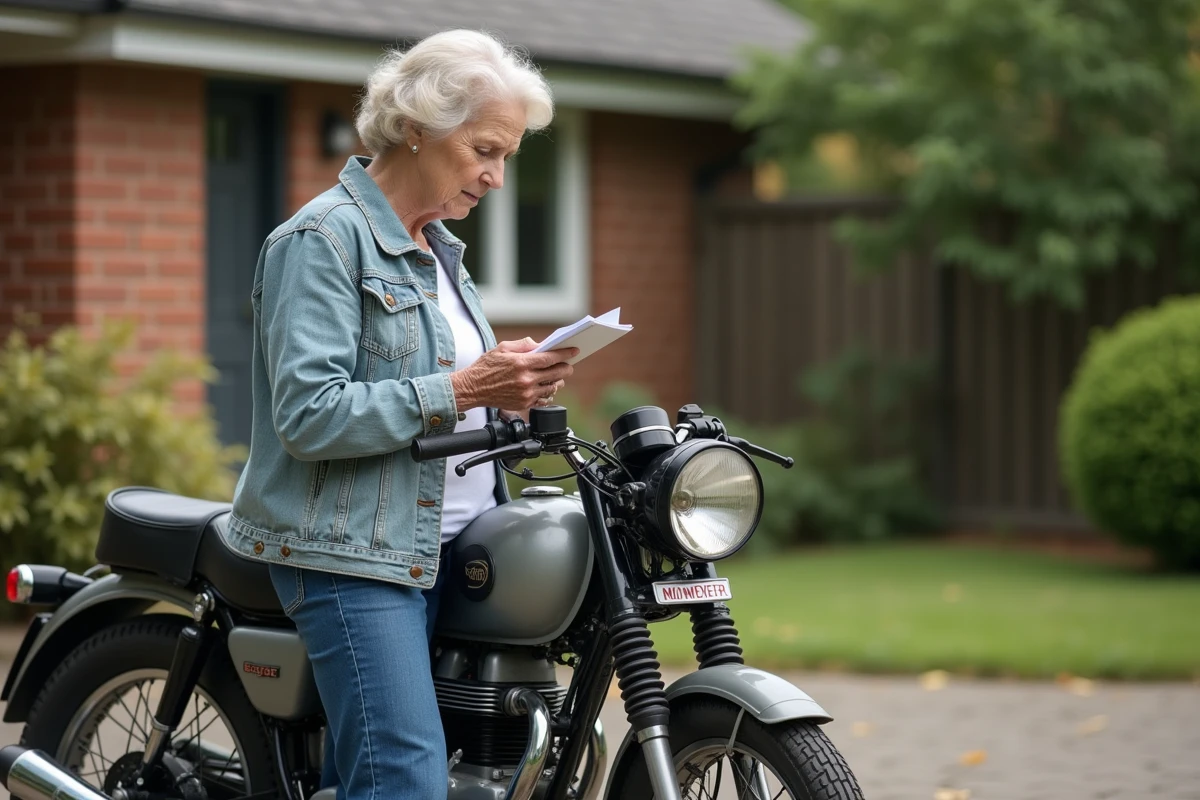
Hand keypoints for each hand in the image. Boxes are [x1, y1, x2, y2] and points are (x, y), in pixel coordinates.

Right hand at [450, 338, 576, 411]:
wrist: (472, 389)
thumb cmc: (485, 368)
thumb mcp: (502, 348)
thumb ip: (523, 345)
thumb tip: (540, 345)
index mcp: (521, 363)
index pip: (551, 358)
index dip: (565, 354)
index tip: (573, 351)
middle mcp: (525, 380)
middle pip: (556, 373)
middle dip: (566, 367)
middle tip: (569, 365)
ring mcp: (526, 394)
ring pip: (552, 387)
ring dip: (558, 380)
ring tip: (558, 376)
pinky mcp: (523, 404)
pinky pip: (543, 399)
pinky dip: (548, 392)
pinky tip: (547, 387)